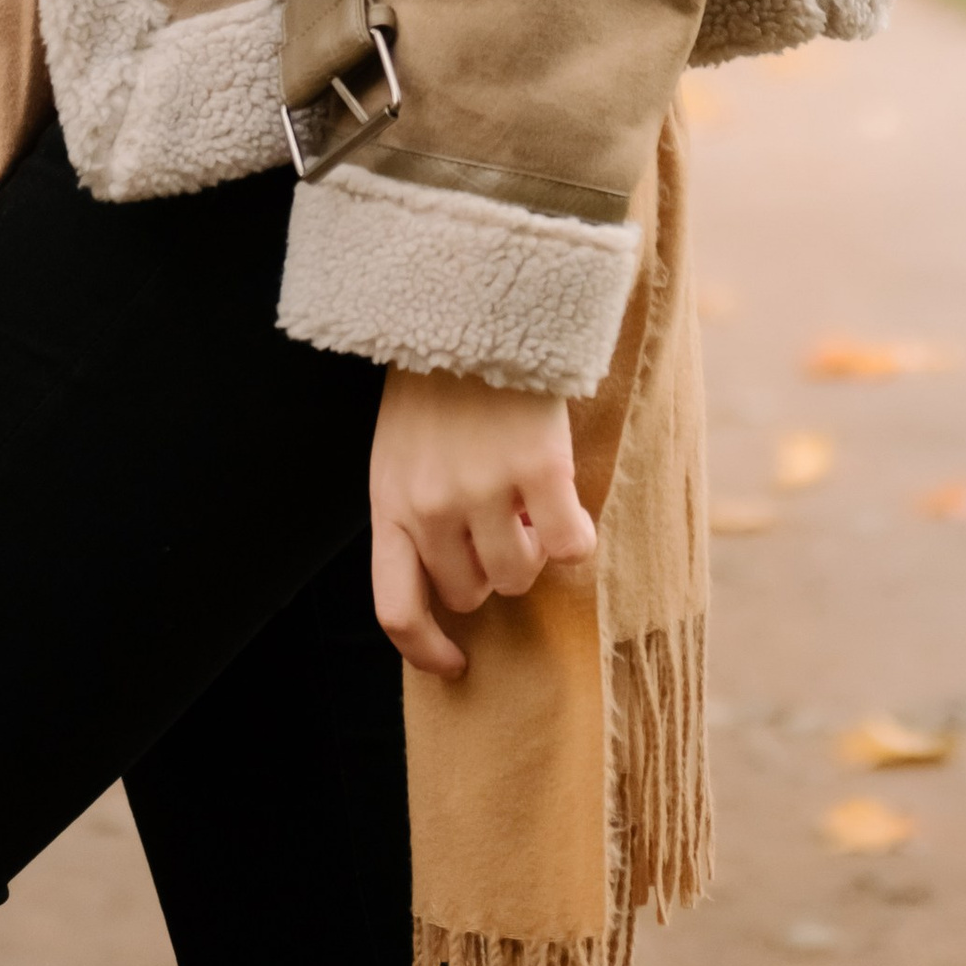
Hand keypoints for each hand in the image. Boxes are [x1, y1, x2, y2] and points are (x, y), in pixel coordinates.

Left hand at [370, 367, 596, 680]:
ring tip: (530, 503)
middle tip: (504, 524)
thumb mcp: (401, 451)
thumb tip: (455, 582)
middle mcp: (432, 506)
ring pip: (519, 575)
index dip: (426, 649)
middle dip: (489, 570)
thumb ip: (416, 512)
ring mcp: (485, 490)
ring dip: (531, 552)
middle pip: (470, 594)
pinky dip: (576, 540)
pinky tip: (571, 512)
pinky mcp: (539, 470)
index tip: (455, 664)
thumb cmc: (438, 381)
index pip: (396, 609)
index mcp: (389, 502)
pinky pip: (569, 547)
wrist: (473, 301)